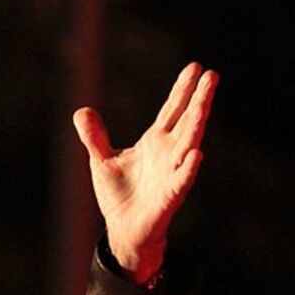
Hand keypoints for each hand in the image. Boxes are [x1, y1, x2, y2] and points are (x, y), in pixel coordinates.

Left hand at [73, 62, 218, 282]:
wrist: (123, 228)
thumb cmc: (119, 193)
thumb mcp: (101, 159)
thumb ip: (94, 136)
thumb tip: (82, 110)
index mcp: (155, 141)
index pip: (172, 110)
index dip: (182, 89)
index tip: (196, 66)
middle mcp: (169, 152)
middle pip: (187, 120)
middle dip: (199, 98)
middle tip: (212, 74)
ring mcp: (172, 172)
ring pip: (190, 143)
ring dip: (199, 122)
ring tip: (206, 101)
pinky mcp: (170, 194)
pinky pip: (182, 179)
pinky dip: (189, 167)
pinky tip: (196, 153)